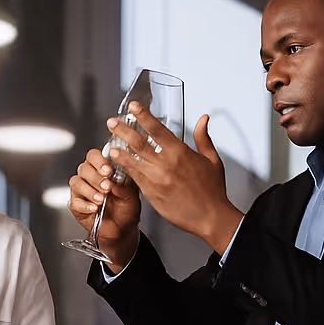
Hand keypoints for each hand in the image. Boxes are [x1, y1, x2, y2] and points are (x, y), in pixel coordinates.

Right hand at [69, 148, 142, 270]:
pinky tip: (94, 208)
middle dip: (95, 177)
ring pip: (76, 182)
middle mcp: (90, 177)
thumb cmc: (126, 210)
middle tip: (106, 187)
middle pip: (83, 168)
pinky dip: (85, 205)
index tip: (108, 171)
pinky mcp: (76, 205)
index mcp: (103, 169)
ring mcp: (81, 191)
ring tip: (101, 200)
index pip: (94, 156)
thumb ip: (124, 185)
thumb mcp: (131, 195)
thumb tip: (114, 180)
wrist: (122, 231)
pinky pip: (74, 201)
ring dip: (89, 191)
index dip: (99, 161)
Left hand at [102, 103, 240, 255]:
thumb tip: (203, 119)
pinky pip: (135, 180)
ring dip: (120, 153)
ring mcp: (157, 180)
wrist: (210, 218)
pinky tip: (120, 167)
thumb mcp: (212, 160)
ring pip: (133, 162)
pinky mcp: (152, 195)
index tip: (133, 107)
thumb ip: (203, 138)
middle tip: (112, 123)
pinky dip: (126, 172)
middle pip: (139, 144)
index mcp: (180, 153)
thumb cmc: (213, 191)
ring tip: (110, 147)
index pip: (157, 129)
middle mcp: (166, 165)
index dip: (143, 116)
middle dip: (123, 131)